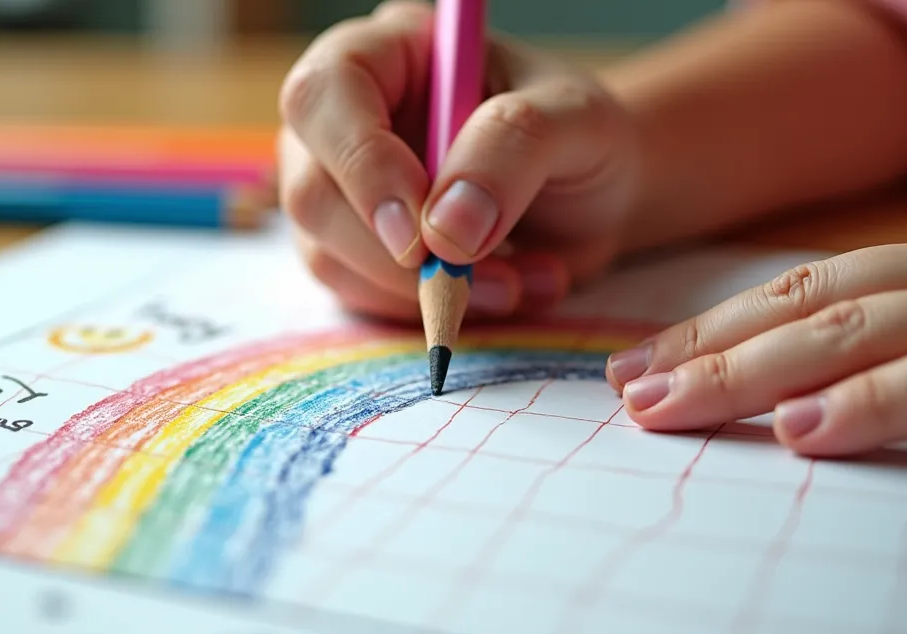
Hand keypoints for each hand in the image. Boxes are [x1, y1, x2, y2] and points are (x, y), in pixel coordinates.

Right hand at [277, 0, 641, 321]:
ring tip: (514, 282)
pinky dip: (425, 310)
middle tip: (471, 274)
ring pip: (326, 254)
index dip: (361, 163)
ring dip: (420, 291)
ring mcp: (340, 186)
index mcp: (391, 50)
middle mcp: (347, 115)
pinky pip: (356, 294)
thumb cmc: (581, 138)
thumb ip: (513, 148)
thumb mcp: (575, 120)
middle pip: (310, 188)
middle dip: (393, 253)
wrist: (596, 196)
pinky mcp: (351, 248)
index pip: (327, 93)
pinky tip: (496, 291)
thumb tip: (444, 228)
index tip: (421, 231)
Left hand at [607, 225, 906, 455]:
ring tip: (668, 406)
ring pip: (854, 329)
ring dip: (750, 370)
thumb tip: (793, 414)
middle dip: (707, 346)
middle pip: (811, 303)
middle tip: (627, 390)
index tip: (638, 366)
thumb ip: (906, 363)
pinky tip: (797, 428)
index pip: (811, 292)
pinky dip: (867, 401)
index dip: (718, 328)